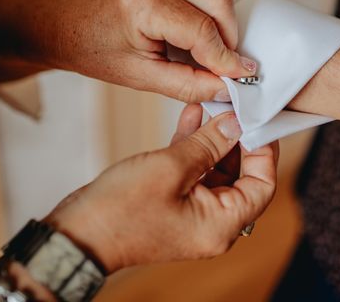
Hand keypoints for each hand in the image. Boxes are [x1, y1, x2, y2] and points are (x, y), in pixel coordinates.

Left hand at [0, 0, 256, 101]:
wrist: (69, 25)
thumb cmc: (96, 51)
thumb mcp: (140, 78)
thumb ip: (188, 84)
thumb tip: (228, 87)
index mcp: (142, 2)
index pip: (203, 30)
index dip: (227, 58)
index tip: (245, 77)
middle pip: (219, 0)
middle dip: (231, 36)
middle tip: (227, 65)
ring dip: (224, 19)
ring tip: (210, 48)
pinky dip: (214, 6)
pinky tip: (201, 28)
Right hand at [44, 105, 277, 272]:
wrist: (76, 235)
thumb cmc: (121, 210)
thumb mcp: (171, 168)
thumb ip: (209, 144)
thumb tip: (235, 124)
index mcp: (222, 224)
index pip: (263, 185)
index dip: (264, 150)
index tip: (258, 120)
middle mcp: (212, 223)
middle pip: (241, 176)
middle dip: (237, 139)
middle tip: (234, 107)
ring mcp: (192, 213)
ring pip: (215, 170)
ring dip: (213, 138)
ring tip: (212, 104)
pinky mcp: (172, 202)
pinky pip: (193, 172)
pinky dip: (193, 146)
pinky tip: (191, 116)